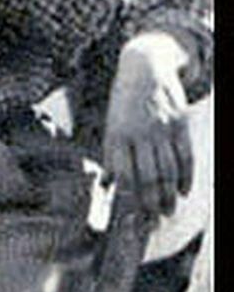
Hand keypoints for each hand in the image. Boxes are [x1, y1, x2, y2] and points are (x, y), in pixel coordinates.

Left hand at [101, 32, 194, 216]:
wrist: (143, 68)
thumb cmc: (122, 103)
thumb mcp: (109, 125)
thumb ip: (111, 155)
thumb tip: (106, 185)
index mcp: (116, 136)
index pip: (123, 174)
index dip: (128, 199)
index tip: (130, 218)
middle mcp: (138, 134)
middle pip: (148, 176)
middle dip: (151, 203)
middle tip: (153, 223)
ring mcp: (161, 129)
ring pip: (168, 169)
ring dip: (169, 195)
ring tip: (168, 213)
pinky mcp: (179, 124)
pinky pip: (185, 155)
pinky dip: (185, 176)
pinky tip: (184, 192)